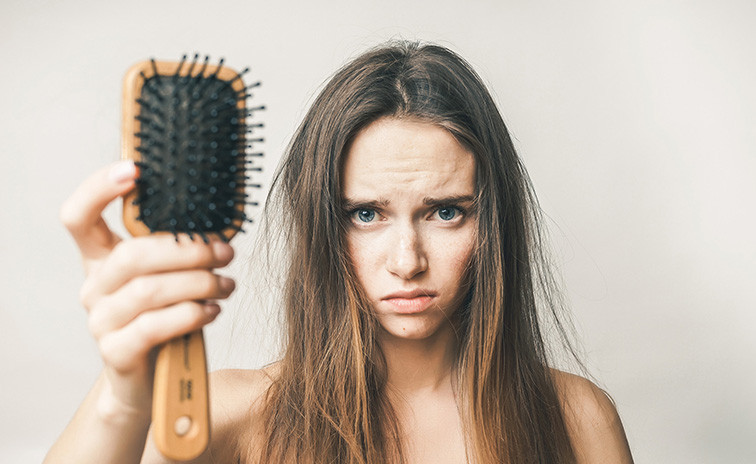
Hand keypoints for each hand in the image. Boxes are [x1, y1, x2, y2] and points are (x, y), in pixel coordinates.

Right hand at [59, 160, 235, 418]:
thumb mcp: (169, 279)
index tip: (134, 169)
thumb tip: (218, 226)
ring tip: (226, 283)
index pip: (79, 217)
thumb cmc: (166, 320)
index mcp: (101, 260)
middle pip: (132, 255)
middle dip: (187, 250)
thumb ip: (179, 252)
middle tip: (224, 252)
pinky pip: (154, 326)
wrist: (151, 383)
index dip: (98, 189)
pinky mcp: (116, 353)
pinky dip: (190, 314)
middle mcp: (94, 288)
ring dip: (198, 283)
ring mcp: (100, 322)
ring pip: (149, 291)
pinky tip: (212, 309)